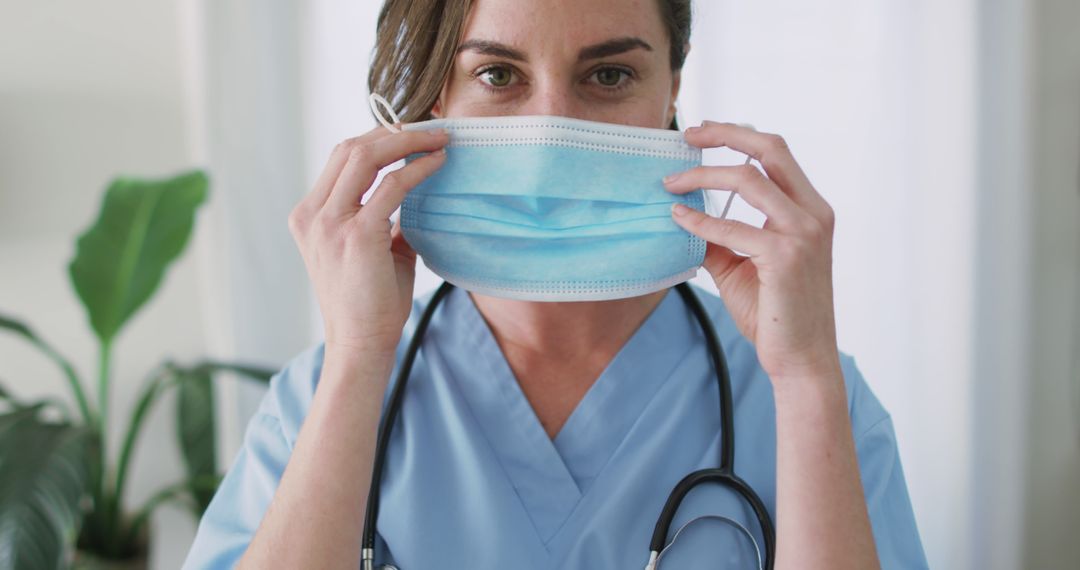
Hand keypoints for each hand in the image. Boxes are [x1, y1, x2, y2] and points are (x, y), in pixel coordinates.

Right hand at [288, 125, 448, 353]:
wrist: (361, 344)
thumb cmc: (370, 301)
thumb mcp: (372, 249)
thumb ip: (384, 218)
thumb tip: (414, 188)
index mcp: (309, 215)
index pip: (340, 158)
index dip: (378, 138)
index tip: (412, 132)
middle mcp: (313, 215)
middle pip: (350, 148)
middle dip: (393, 132)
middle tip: (431, 130)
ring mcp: (330, 224)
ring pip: (366, 157)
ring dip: (407, 141)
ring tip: (440, 140)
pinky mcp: (357, 235)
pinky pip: (391, 186)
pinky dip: (417, 169)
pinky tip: (439, 165)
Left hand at [664, 121, 841, 382]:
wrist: (800, 358)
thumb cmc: (774, 313)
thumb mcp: (741, 265)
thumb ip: (719, 236)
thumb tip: (681, 213)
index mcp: (810, 210)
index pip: (776, 154)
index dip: (738, 136)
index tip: (702, 134)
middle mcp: (813, 214)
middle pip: (770, 148)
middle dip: (725, 134)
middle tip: (687, 135)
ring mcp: (803, 232)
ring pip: (749, 179)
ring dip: (703, 175)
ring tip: (672, 183)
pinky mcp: (785, 256)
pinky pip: (732, 226)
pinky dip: (700, 219)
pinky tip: (678, 217)